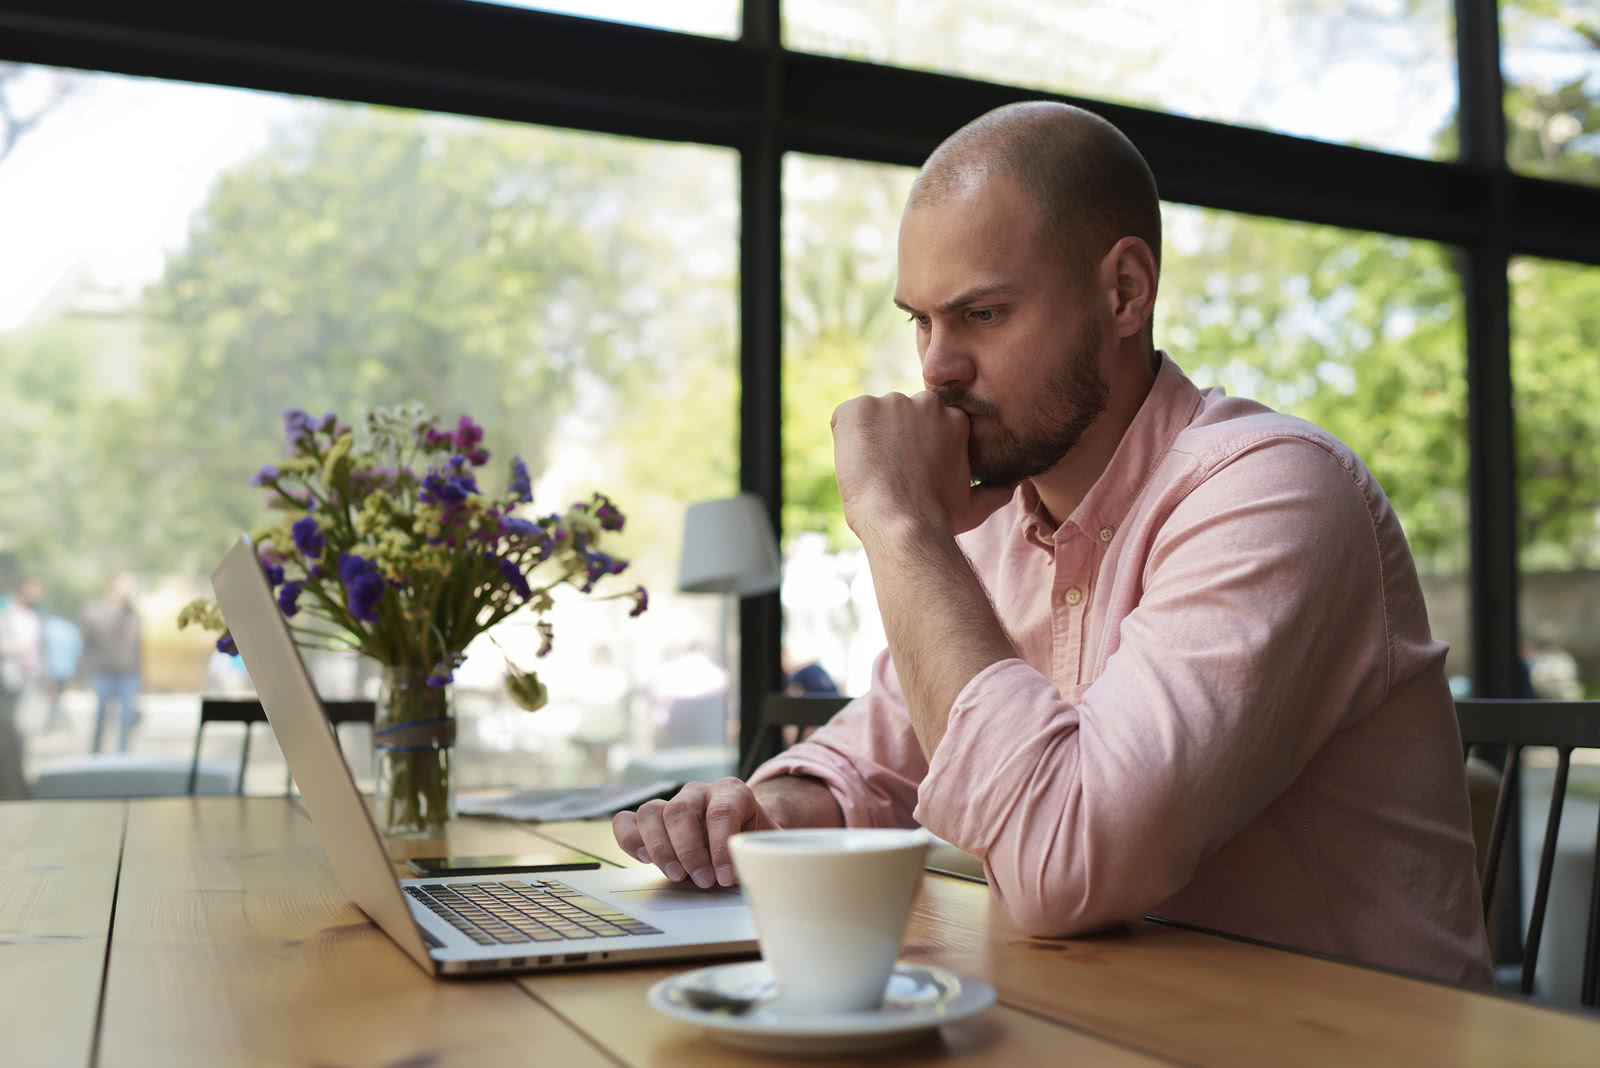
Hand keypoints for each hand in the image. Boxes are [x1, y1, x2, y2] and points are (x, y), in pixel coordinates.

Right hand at [612, 778, 779, 887]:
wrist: (742, 834)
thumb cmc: (754, 841)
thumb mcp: (768, 844)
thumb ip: (764, 854)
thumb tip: (755, 872)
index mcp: (731, 792)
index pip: (721, 812)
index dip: (721, 846)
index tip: (726, 878)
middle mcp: (698, 792)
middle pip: (681, 811)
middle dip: (690, 851)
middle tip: (704, 881)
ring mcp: (671, 804)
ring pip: (651, 812)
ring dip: (660, 848)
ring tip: (676, 876)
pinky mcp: (651, 821)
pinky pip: (627, 820)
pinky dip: (629, 839)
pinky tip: (644, 860)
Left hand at [831, 391, 1013, 536]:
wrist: (903, 523)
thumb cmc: (939, 519)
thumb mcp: (976, 506)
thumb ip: (996, 490)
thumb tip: (1014, 487)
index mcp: (953, 418)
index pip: (925, 423)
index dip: (913, 449)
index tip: (910, 471)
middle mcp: (924, 402)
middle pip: (898, 416)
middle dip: (892, 439)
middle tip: (891, 474)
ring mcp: (888, 402)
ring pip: (871, 418)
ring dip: (869, 440)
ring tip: (874, 473)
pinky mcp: (856, 409)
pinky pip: (844, 419)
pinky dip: (844, 438)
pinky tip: (857, 464)